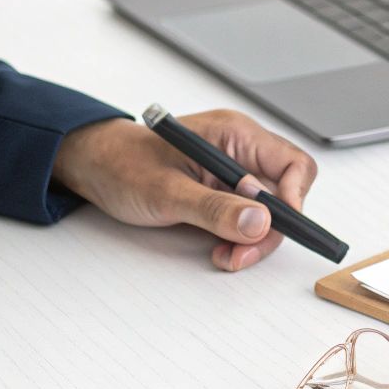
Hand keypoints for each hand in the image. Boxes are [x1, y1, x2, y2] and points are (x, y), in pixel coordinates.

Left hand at [52, 110, 317, 271]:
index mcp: (235, 134)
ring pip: (268, 211)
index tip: (277, 227)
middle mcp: (240, 150)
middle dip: (270, 228)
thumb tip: (260, 222)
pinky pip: (247, 218)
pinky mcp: (223, 192)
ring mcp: (232, 172)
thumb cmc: (123, 165)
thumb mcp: (167, 191)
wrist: (94, 167)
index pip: (292, 163)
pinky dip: (238, 239)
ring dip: (253, 239)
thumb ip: (215, 208)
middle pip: (285, 192)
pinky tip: (219, 248)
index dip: (294, 198)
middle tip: (243, 252)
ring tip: (225, 255)